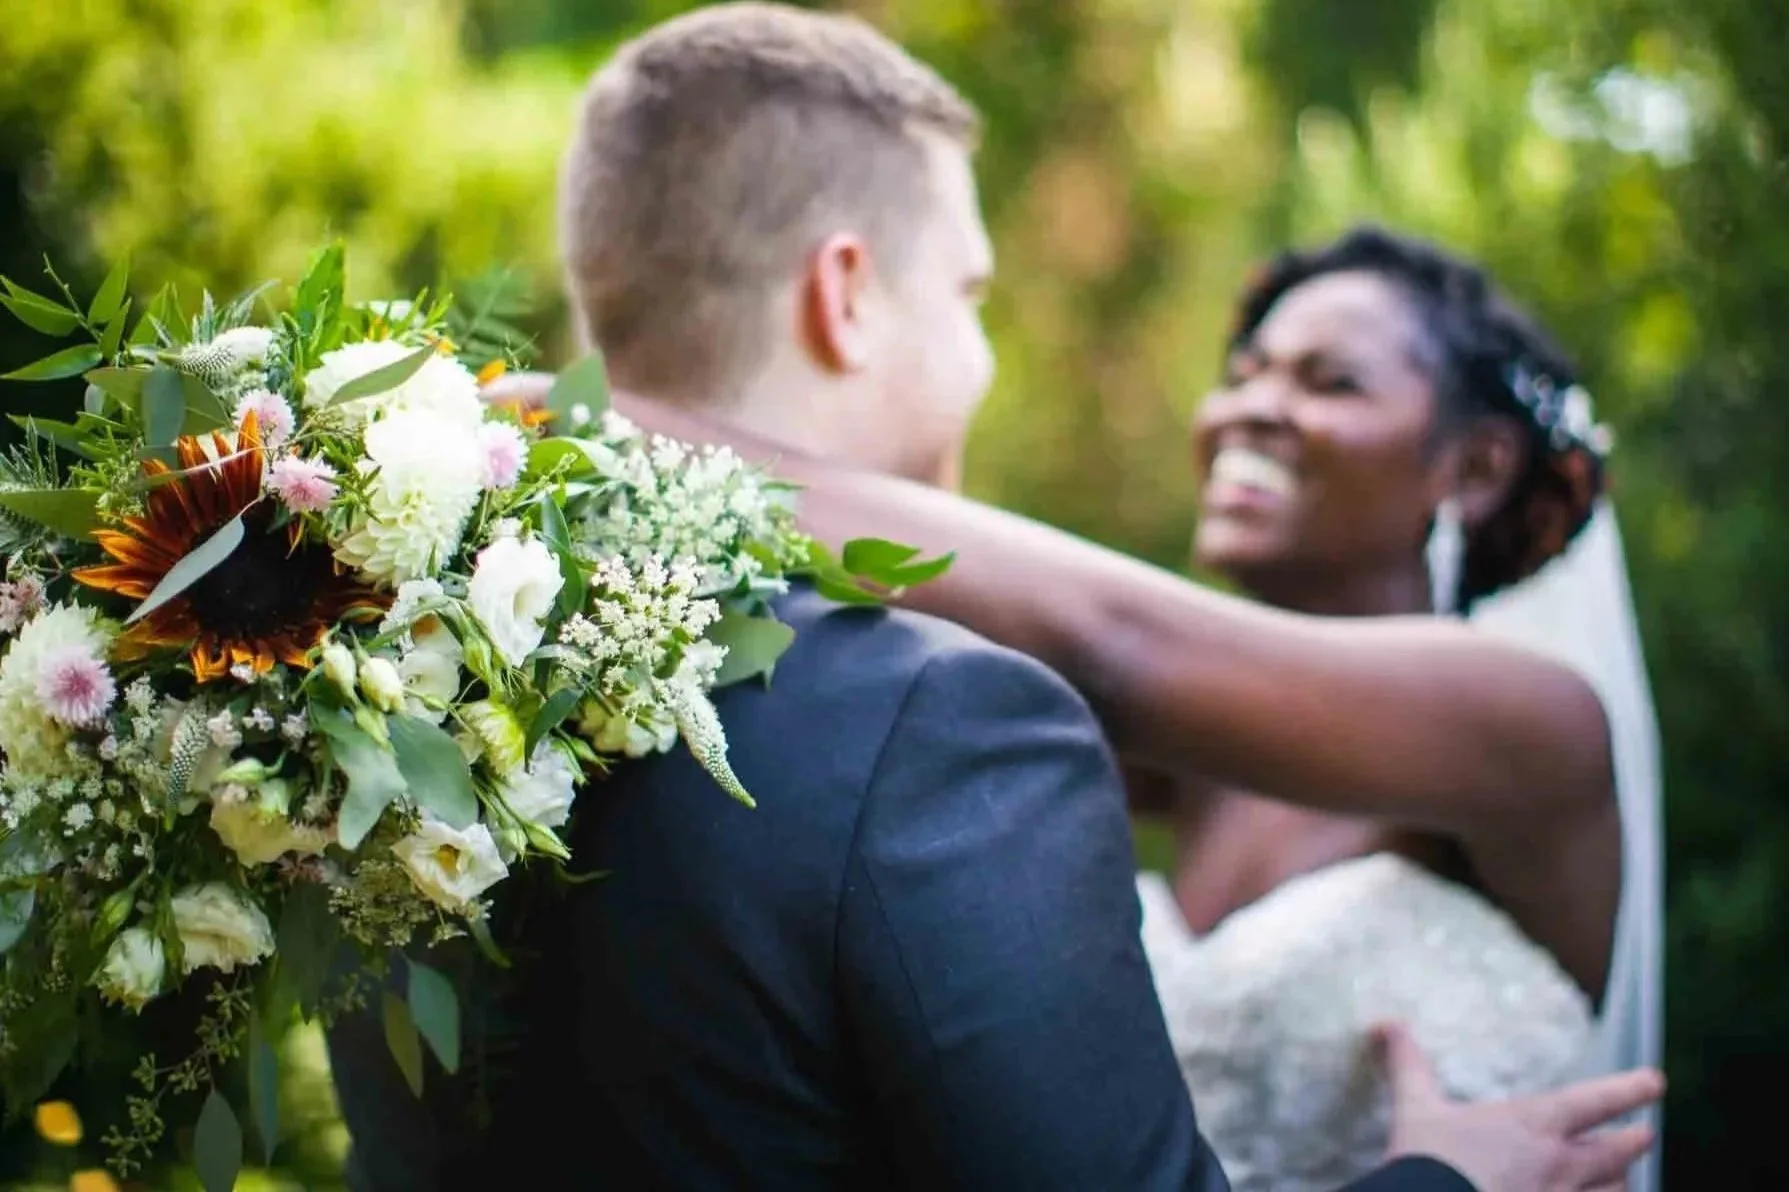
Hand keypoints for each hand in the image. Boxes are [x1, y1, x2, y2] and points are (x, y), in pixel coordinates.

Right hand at [1376, 1021, 1662, 1191]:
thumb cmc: (1428, 1160)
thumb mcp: (1416, 1107)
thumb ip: (1408, 1064)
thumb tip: (1385, 1023)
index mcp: (1535, 1124)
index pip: (1598, 1100)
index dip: (1632, 1088)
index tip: (1656, 1081)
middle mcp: (1562, 1165)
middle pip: (1619, 1152)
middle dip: (1634, 1141)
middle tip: (1644, 1135)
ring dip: (1617, 1184)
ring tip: (1618, 1180)